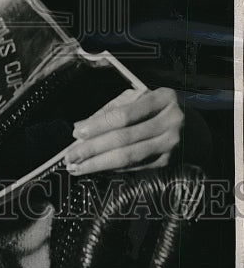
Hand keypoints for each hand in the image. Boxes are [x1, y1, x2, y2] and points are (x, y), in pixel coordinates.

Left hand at [63, 87, 183, 175]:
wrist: (196, 128)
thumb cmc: (159, 108)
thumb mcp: (140, 98)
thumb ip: (111, 109)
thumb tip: (80, 128)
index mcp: (162, 99)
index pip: (124, 114)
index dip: (98, 125)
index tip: (76, 133)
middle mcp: (170, 122)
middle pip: (124, 138)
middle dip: (92, 149)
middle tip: (69, 156)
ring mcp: (171, 145)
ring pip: (128, 157)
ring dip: (98, 164)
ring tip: (77, 167)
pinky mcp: (168, 162)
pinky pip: (135, 166)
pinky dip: (113, 168)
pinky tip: (96, 169)